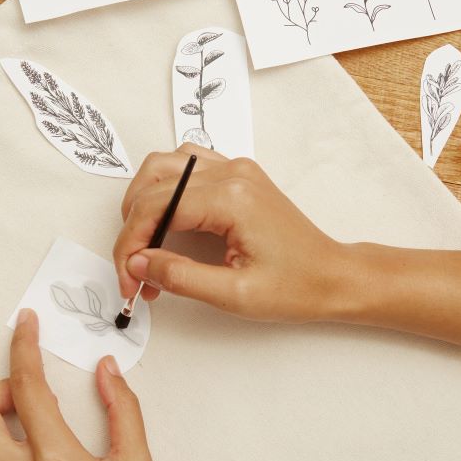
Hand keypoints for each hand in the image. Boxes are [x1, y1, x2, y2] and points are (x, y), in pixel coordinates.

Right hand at [113, 145, 348, 322]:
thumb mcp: (234, 294)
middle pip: (153, 185)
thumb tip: (137, 263)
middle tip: (133, 272)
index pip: (155, 208)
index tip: (128, 281)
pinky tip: (166, 221)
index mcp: (231, 198)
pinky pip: (186, 166)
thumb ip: (179, 277)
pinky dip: (164, 190)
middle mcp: (232, 173)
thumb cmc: (295, 286)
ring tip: (143, 243)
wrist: (332, 276)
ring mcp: (236, 170)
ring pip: (164, 166)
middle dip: (132, 230)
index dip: (130, 246)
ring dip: (143, 201)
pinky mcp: (238, 176)